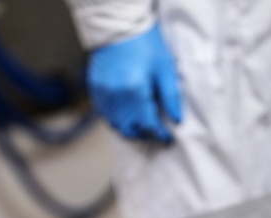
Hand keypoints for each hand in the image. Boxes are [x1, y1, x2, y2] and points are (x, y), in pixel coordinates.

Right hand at [87, 23, 181, 142]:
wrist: (119, 25)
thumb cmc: (145, 44)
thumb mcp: (164, 68)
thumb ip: (170, 97)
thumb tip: (176, 120)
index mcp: (135, 90)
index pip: (148, 124)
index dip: (159, 135)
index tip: (167, 138)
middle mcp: (116, 96)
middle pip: (129, 129)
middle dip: (144, 135)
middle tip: (155, 133)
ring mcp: (102, 93)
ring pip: (115, 124)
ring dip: (129, 128)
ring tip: (141, 125)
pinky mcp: (94, 88)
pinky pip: (104, 113)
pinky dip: (115, 118)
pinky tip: (126, 113)